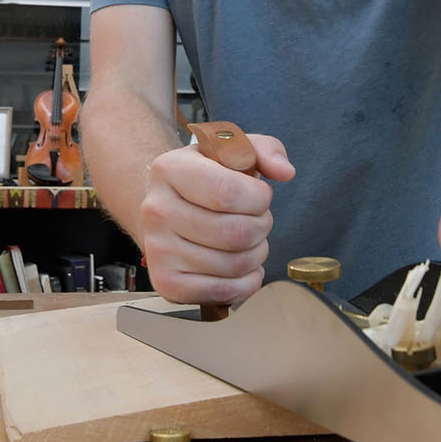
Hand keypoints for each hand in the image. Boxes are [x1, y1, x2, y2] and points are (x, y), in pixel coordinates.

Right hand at [140, 134, 294, 305]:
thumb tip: (285, 171)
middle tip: (257, 219)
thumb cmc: (209, 177)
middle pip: (236, 233)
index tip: (260, 195)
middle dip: (262, 227)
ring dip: (256, 254)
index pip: (227, 192)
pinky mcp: (166, 283)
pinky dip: (246, 283)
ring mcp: (157, 250)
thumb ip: (267, 149)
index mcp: (169, 169)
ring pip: (234, 264)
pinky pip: (223, 292)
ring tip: (248, 240)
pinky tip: (242, 266)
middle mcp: (156, 210)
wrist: (169, 208)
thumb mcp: (235, 150)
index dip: (259, 198)